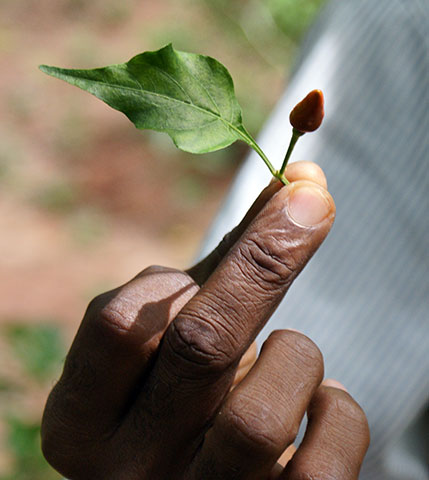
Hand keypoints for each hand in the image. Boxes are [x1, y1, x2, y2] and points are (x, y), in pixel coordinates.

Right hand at [42, 162, 368, 478]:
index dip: (184, 263)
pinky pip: (322, 462)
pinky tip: (321, 399)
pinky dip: (336, 410)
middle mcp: (129, 472)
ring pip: (260, 415)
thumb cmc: (171, 395)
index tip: (252, 208)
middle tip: (309, 201)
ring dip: (292, 355)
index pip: (121, 323)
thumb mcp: (166, 341)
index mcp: (80, 422)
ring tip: (287, 352)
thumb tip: (296, 185)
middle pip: (200, 346)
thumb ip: (221, 267)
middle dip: (264, 259)